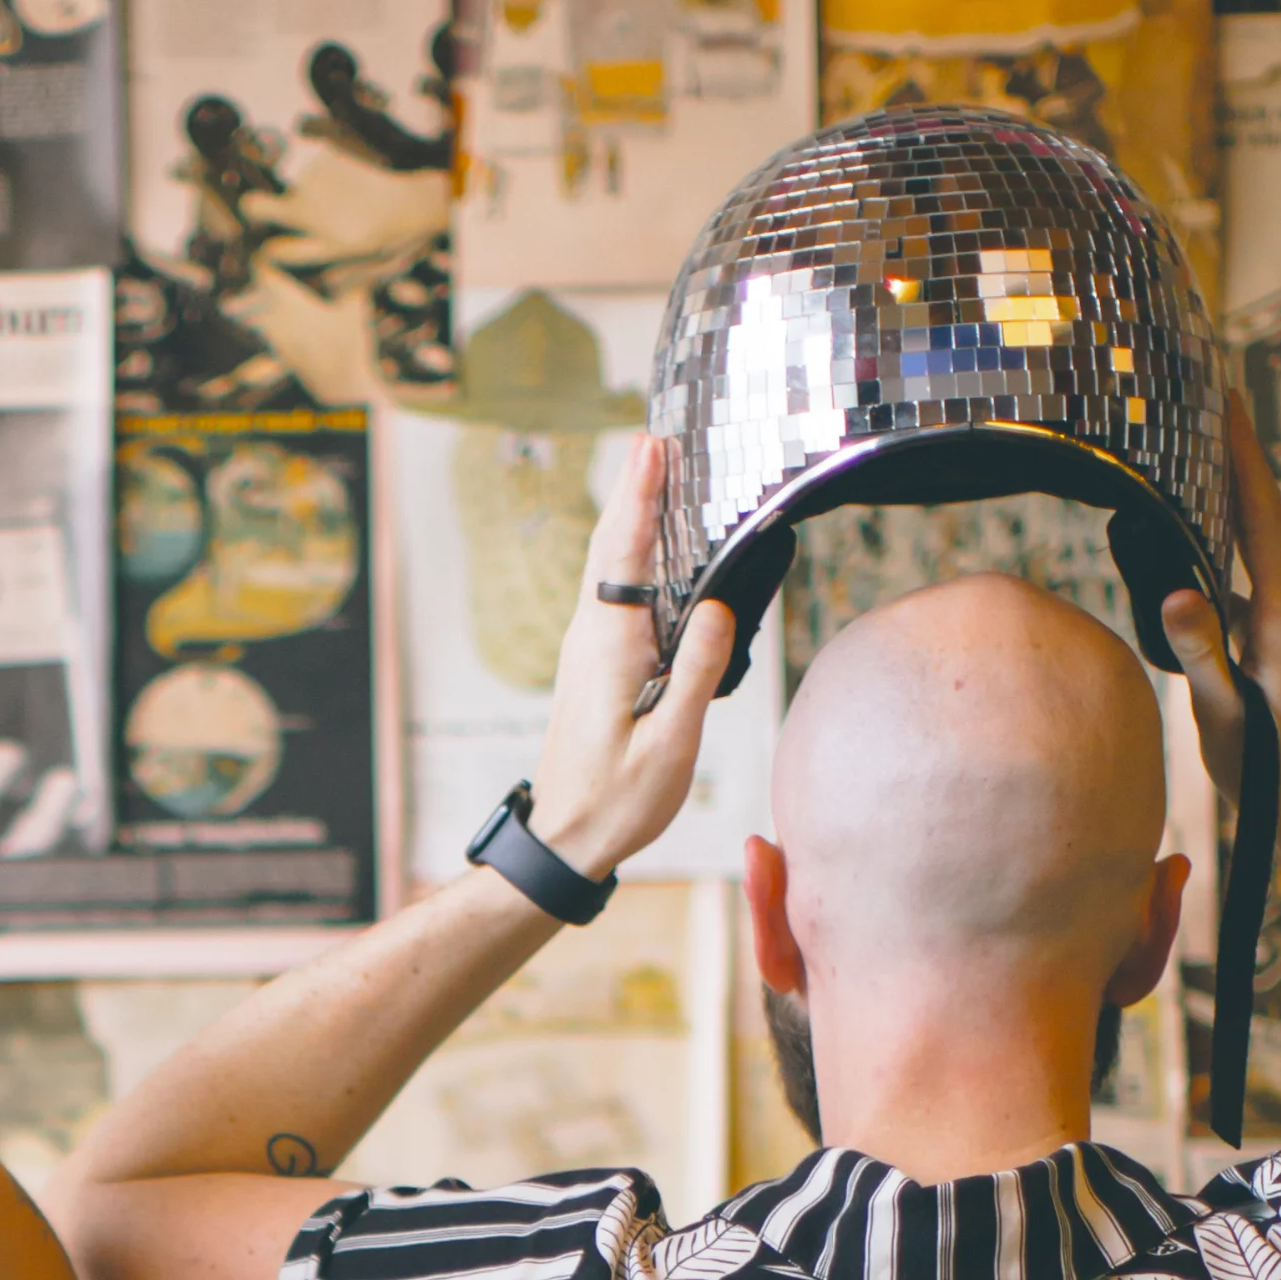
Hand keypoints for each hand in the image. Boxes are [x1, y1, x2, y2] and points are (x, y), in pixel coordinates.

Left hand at [527, 431, 735, 881]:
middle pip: (610, 547)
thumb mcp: (670, 743)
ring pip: (607, 569)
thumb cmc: (617, 801)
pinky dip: (628, 558)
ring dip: (630, 519)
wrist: (563, 840)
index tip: (652, 444)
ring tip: (656, 476)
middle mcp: (590, 638)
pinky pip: (611, 595)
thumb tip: (717, 608)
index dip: (640, 495)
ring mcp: (585, 650)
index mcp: (609, 646)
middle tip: (657, 439)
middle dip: (634, 490)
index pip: (623, 552)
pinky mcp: (591, 667)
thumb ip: (695, 671)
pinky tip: (649, 552)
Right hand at [1162, 393, 1280, 873]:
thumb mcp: (1228, 711)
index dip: (1241, 451)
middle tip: (1205, 399)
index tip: (1224, 396)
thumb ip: (1202, 649)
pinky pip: (1250, 569)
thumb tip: (1176, 591)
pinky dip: (1225, 538)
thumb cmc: (1270, 768)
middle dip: (1234, 455)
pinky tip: (1197, 528)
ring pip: (1257, 538)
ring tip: (1197, 446)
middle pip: (1262, 510)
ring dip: (1228, 494)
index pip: (1261, 511)